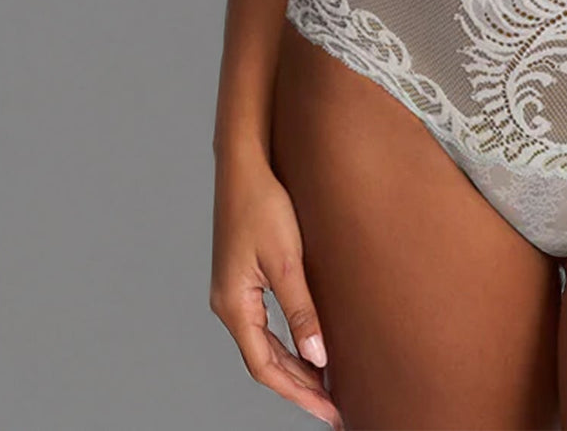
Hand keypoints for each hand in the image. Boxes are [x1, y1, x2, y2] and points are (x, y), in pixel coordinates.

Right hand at [210, 151, 343, 429]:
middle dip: (300, 386)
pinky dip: (290, 341)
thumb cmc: (264, 203)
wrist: (246, 162)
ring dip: (296, 366)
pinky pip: (267, 322)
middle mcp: (230, 303)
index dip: (299, 392)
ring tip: (329, 384)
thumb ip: (301, 308)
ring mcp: (235, 290)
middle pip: (265, 361)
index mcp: (234, 304)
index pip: (266, 367)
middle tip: (337, 406)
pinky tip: (312, 343)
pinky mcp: (246, 275)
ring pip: (266, 344)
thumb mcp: (287, 259)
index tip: (330, 411)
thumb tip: (318, 356)